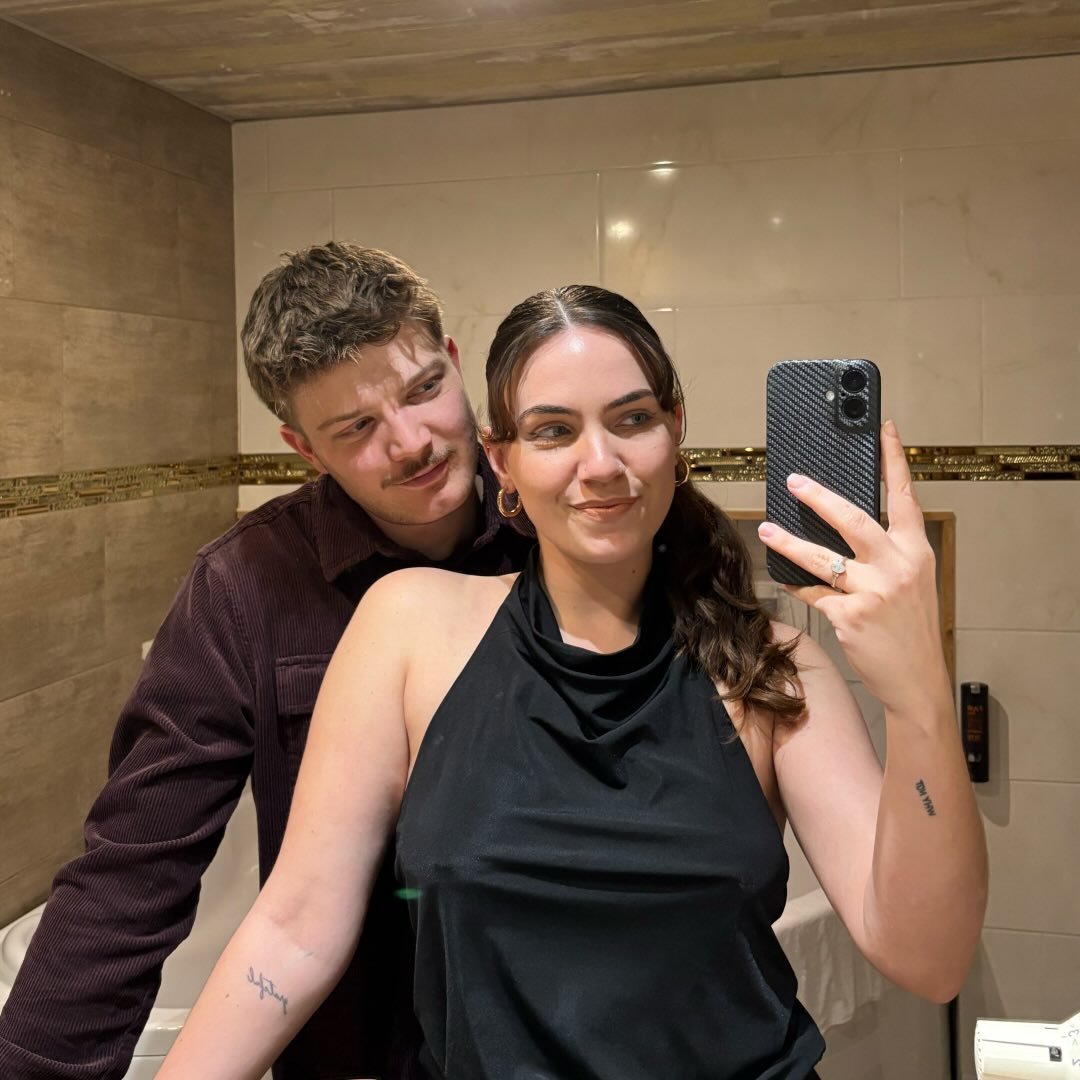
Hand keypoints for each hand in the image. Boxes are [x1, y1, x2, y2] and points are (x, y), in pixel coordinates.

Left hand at [757, 420, 949, 714]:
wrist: (917, 680)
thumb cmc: (911, 629)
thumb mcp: (913, 583)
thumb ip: (889, 554)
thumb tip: (848, 527)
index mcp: (916, 551)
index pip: (904, 497)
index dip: (894, 460)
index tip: (884, 428)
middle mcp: (897, 566)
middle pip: (853, 519)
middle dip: (819, 497)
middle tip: (794, 480)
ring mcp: (873, 591)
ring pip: (822, 557)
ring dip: (789, 543)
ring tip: (765, 530)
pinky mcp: (850, 615)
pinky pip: (812, 593)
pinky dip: (795, 585)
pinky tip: (781, 578)